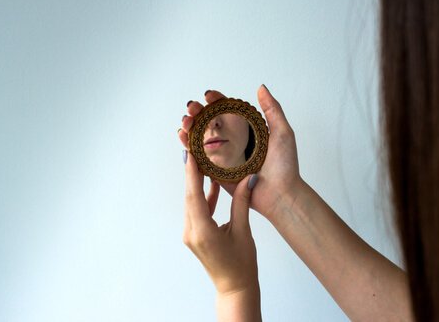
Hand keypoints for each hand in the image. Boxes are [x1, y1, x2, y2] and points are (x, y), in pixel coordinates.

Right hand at [179, 85, 301, 220]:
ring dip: (190, 127)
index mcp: (246, 131)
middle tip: (192, 108)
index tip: (209, 95)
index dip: (216, 101)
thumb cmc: (285, 166)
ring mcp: (224, 157)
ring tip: (185, 122)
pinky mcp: (217, 173)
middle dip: (197, 112)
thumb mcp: (282, 132)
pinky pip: (199, 159)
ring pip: (201, 138)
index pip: (227, 111)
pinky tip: (183, 138)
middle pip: (210, 123)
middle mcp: (233, 142)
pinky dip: (188, 148)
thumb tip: (261, 88)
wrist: (280, 195)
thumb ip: (273, 110)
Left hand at [182, 150, 258, 294]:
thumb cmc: (241, 264)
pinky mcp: (195, 235)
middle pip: (189, 197)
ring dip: (197, 184)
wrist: (234, 287)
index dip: (191, 174)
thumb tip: (248, 178)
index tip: (189, 154)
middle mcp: (192, 232)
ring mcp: (191, 234)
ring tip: (203, 163)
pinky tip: (212, 185)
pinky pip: (197, 211)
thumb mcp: (243, 232)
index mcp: (202, 232)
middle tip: (193, 151)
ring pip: (192, 203)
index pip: (193, 196)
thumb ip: (242, 203)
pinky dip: (204, 198)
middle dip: (192, 174)